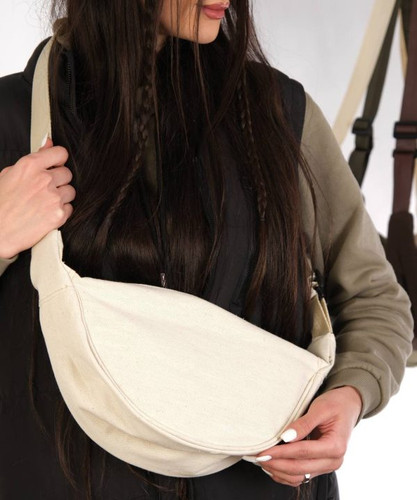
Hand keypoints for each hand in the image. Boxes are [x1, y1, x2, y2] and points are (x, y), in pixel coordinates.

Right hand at [0, 137, 74, 258]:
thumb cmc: (0, 203)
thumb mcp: (9, 174)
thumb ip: (34, 159)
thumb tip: (49, 144)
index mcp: (29, 166)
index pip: (60, 153)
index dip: (59, 160)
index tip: (56, 165)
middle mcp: (44, 180)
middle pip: (67, 174)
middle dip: (58, 180)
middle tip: (45, 189)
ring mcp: (53, 198)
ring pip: (70, 191)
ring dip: (61, 196)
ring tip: (45, 203)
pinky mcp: (59, 215)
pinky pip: (70, 208)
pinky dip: (61, 211)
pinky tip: (46, 213)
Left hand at [248, 386, 362, 486]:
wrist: (348, 406)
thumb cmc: (335, 404)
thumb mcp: (320, 408)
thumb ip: (304, 423)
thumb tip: (286, 437)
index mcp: (336, 446)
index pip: (302, 453)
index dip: (281, 453)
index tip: (263, 451)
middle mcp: (333, 461)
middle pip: (300, 468)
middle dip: (277, 464)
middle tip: (257, 457)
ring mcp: (327, 465)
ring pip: (300, 477)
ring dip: (279, 472)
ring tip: (262, 461)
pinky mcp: (320, 465)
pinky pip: (301, 475)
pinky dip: (285, 474)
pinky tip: (272, 467)